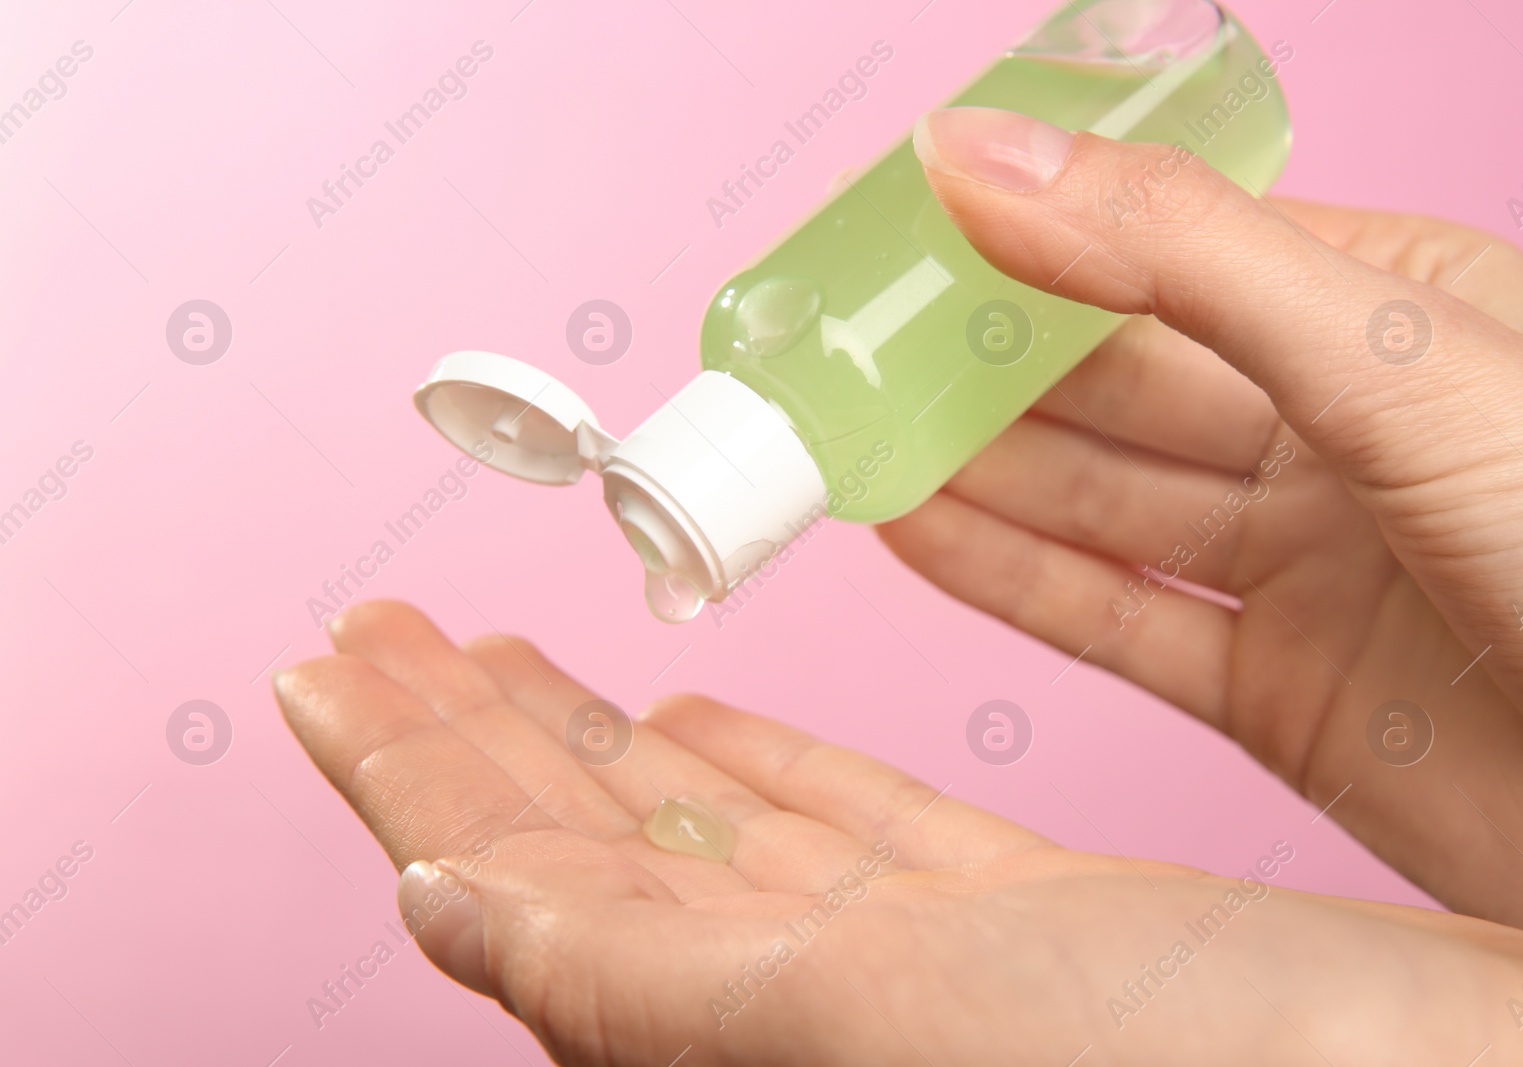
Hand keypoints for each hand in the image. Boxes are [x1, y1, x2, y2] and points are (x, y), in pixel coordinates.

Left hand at [275, 602, 1522, 1064]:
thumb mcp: (879, 1014)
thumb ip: (653, 983)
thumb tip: (439, 915)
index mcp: (750, 1032)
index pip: (518, 885)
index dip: (409, 776)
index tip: (331, 672)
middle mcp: (810, 1009)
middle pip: (588, 849)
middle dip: (474, 737)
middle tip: (380, 634)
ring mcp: (909, 965)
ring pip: (698, 833)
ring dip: (591, 739)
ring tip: (503, 660)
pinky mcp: (1013, 926)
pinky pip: (841, 838)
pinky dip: (758, 773)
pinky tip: (693, 727)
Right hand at [884, 107, 1522, 943]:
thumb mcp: (1393, 359)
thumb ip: (1177, 258)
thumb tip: (982, 156)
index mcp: (1391, 310)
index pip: (1168, 249)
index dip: (1028, 234)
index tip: (898, 231)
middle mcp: (1340, 432)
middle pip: (1113, 385)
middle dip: (977, 370)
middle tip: (841, 353)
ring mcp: (1304, 565)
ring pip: (1099, 505)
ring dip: (972, 476)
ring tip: (845, 442)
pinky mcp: (1275, 690)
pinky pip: (1115, 617)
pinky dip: (1011, 582)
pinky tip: (914, 534)